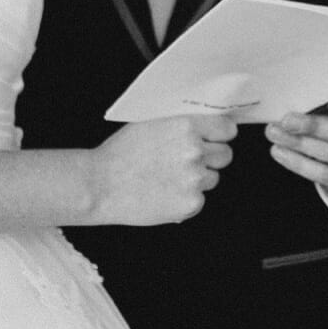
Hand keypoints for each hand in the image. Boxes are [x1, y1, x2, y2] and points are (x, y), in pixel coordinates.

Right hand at [92, 115, 234, 225]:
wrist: (100, 185)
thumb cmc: (120, 154)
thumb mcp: (151, 124)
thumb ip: (181, 125)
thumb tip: (206, 126)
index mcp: (186, 127)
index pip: (227, 129)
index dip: (220, 135)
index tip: (215, 140)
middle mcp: (195, 151)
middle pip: (225, 155)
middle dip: (211, 158)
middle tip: (187, 163)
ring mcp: (195, 179)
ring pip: (212, 178)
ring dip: (197, 179)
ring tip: (168, 179)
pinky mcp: (191, 204)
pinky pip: (199, 199)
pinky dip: (186, 199)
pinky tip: (164, 194)